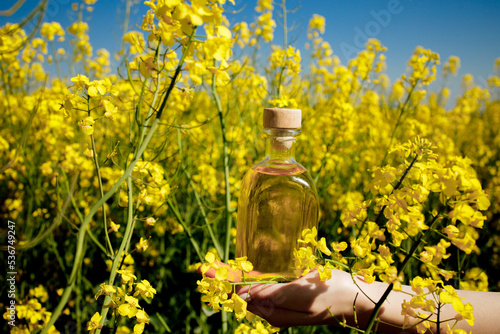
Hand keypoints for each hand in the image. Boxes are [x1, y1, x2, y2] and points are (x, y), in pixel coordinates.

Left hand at [201, 264, 370, 327]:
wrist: (357, 299)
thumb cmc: (334, 294)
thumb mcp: (304, 296)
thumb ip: (277, 296)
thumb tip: (248, 296)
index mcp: (274, 311)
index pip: (240, 295)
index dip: (222, 282)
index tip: (206, 272)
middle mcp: (273, 308)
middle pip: (240, 292)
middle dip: (222, 279)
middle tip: (202, 268)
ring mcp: (280, 300)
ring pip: (249, 288)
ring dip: (231, 277)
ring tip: (214, 268)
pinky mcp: (288, 292)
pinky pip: (263, 284)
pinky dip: (248, 276)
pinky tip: (241, 271)